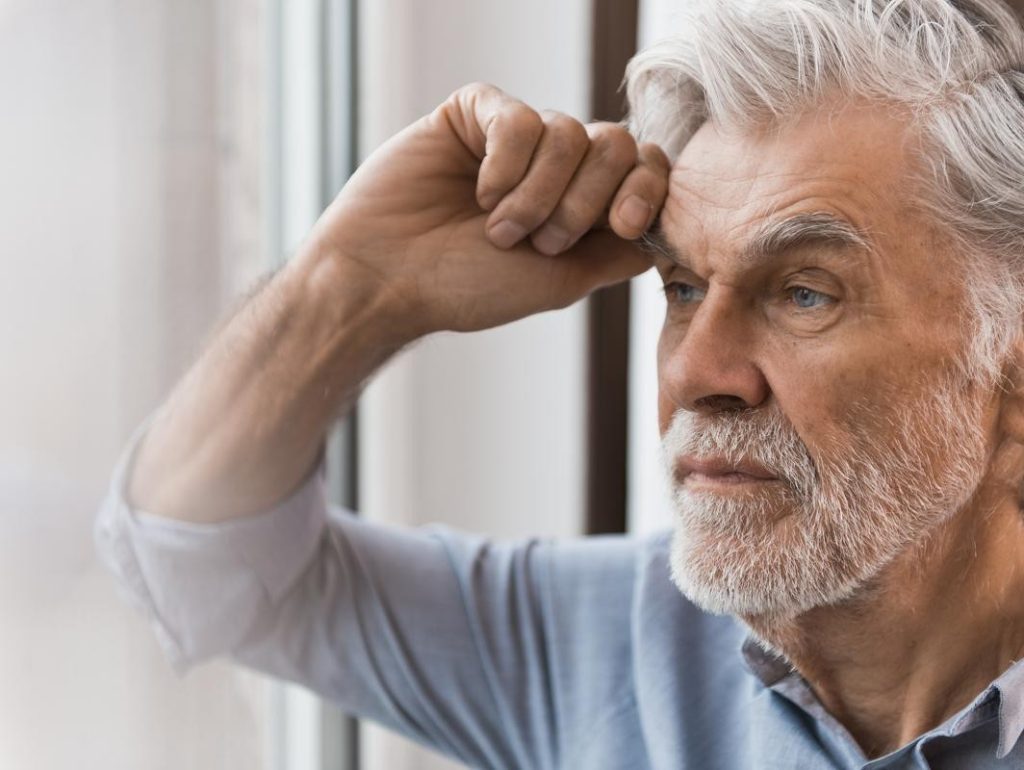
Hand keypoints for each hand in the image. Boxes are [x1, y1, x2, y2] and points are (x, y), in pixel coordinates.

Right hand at [307, 82, 669, 337]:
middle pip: (616, 144)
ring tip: (498, 228)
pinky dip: (505, 164)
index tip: (622, 224)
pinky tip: (478, 192)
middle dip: (583, 200)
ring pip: (569, 132)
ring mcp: (516, 138)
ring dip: (537, 194)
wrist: (389, 279)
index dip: (646, 188)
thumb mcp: (560, 280)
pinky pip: (520, 117)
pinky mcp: (476, 113)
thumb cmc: (467, 288)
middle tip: (541, 241)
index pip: (643, 168)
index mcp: (580, 204)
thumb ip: (617, 252)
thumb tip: (663, 232)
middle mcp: (554, 167)